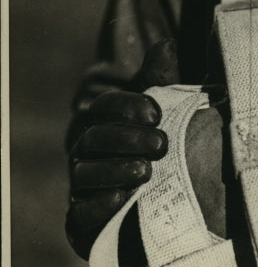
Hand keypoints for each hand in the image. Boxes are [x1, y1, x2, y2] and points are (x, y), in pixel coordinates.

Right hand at [66, 40, 179, 259]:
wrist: (166, 202)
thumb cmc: (162, 146)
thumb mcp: (168, 112)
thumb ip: (164, 80)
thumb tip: (167, 44)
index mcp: (104, 122)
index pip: (105, 106)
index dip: (128, 106)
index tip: (157, 112)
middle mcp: (87, 151)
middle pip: (95, 138)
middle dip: (127, 138)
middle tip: (162, 143)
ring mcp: (82, 186)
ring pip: (84, 173)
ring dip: (114, 170)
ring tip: (146, 171)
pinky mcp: (82, 221)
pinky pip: (79, 214)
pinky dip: (98, 206)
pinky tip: (122, 199)